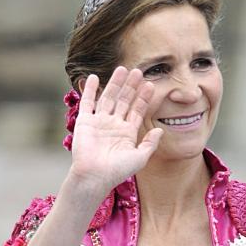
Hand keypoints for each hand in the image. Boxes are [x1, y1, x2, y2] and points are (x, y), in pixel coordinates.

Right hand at [69, 68, 162, 195]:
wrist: (94, 177)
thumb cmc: (117, 171)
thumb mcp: (139, 158)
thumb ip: (150, 144)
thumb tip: (160, 130)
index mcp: (127, 133)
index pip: (137, 111)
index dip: (143, 98)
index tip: (150, 85)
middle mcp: (113, 125)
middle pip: (123, 101)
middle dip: (131, 87)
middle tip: (139, 71)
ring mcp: (99, 122)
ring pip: (108, 98)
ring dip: (115, 83)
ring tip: (122, 69)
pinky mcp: (85, 122)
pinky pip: (87, 102)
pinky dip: (89, 90)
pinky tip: (94, 77)